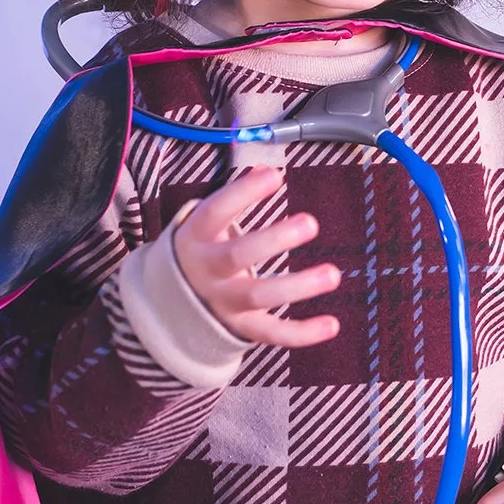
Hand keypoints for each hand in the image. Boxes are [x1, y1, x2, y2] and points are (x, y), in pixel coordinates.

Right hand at [172, 165, 340, 348]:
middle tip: (311, 223)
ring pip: (259, 296)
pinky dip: (302, 333)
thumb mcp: (206, 222)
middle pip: (238, 255)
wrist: (169, 304)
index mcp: (196, 238)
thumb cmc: (202, 250)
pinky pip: (272, 333)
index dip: (243, 193)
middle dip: (274, 239)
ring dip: (298, 286)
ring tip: (333, 274)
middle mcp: (207, 271)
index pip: (216, 211)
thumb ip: (235, 198)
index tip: (275, 176)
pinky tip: (332, 324)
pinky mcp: (241, 328)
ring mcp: (223, 302)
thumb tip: (266, 169)